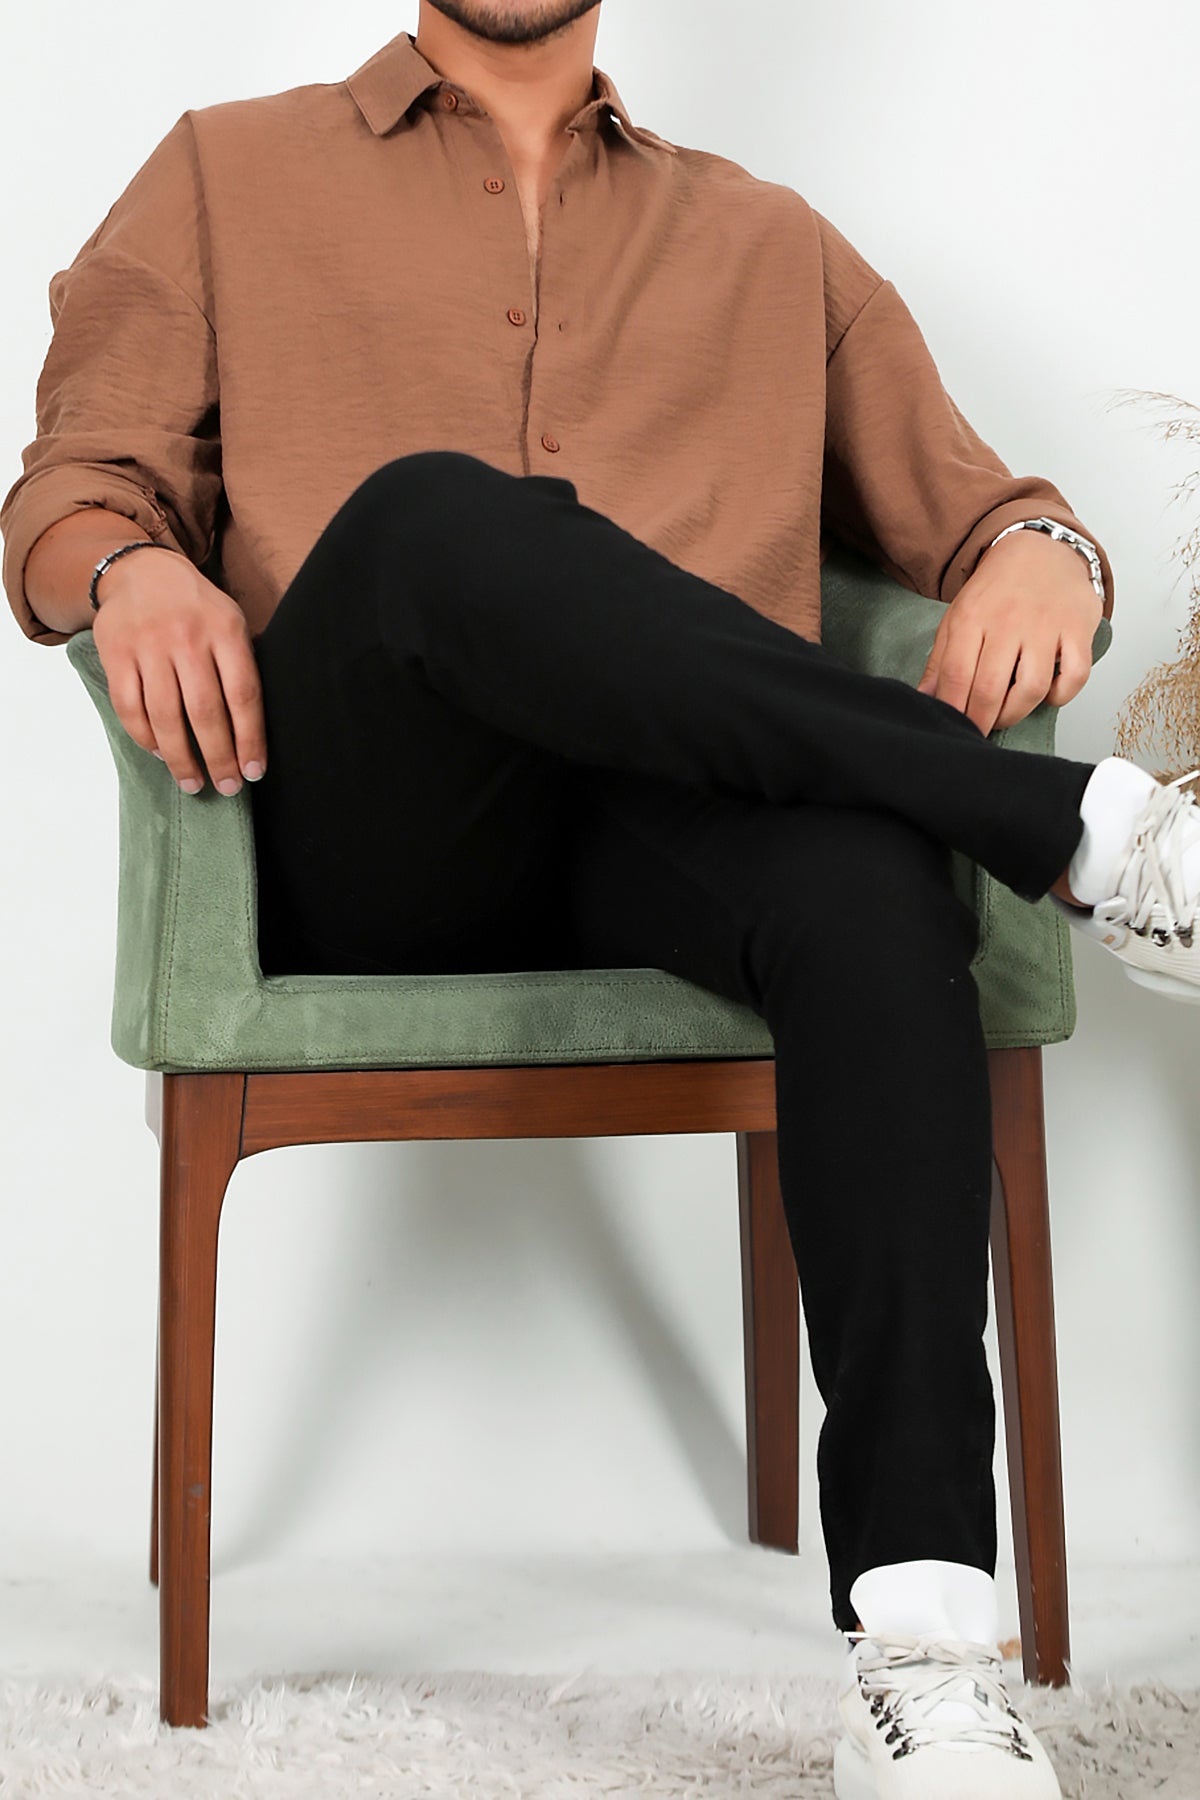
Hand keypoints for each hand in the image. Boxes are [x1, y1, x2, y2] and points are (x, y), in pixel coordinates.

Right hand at [91, 547, 266, 794]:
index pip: (243, 695)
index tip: (254, 772)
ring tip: (193, 783)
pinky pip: (130, 707)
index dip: (250, 739)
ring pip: (165, 716)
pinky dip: (145, 737)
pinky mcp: (116, 653)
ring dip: (181, 758)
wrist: (142, 571)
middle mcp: (187, 637)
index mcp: (225, 630)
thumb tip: (255, 731)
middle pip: (205, 712)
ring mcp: (149, 645)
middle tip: (226, 787)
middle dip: (218, 758)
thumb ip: (241, 666)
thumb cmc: (197, 608)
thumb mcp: (231, 622)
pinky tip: (161, 754)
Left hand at [915, 530, 1103, 735]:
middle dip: (980, 720)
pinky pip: (1074, 675)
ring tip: (1005, 715)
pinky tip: (1046, 695)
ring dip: (1015, 713)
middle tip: (978, 732)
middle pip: (990, 687)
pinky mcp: (1078, 629)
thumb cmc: (997, 590)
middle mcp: (1009, 621)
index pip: (957, 674)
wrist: (1041, 548)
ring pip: (1032, 688)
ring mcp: (1046, 626)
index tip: (951, 728)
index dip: (952, 709)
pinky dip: (1060, 695)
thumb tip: (926, 698)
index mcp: (973, 618)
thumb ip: (941, 660)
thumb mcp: (959, 616)